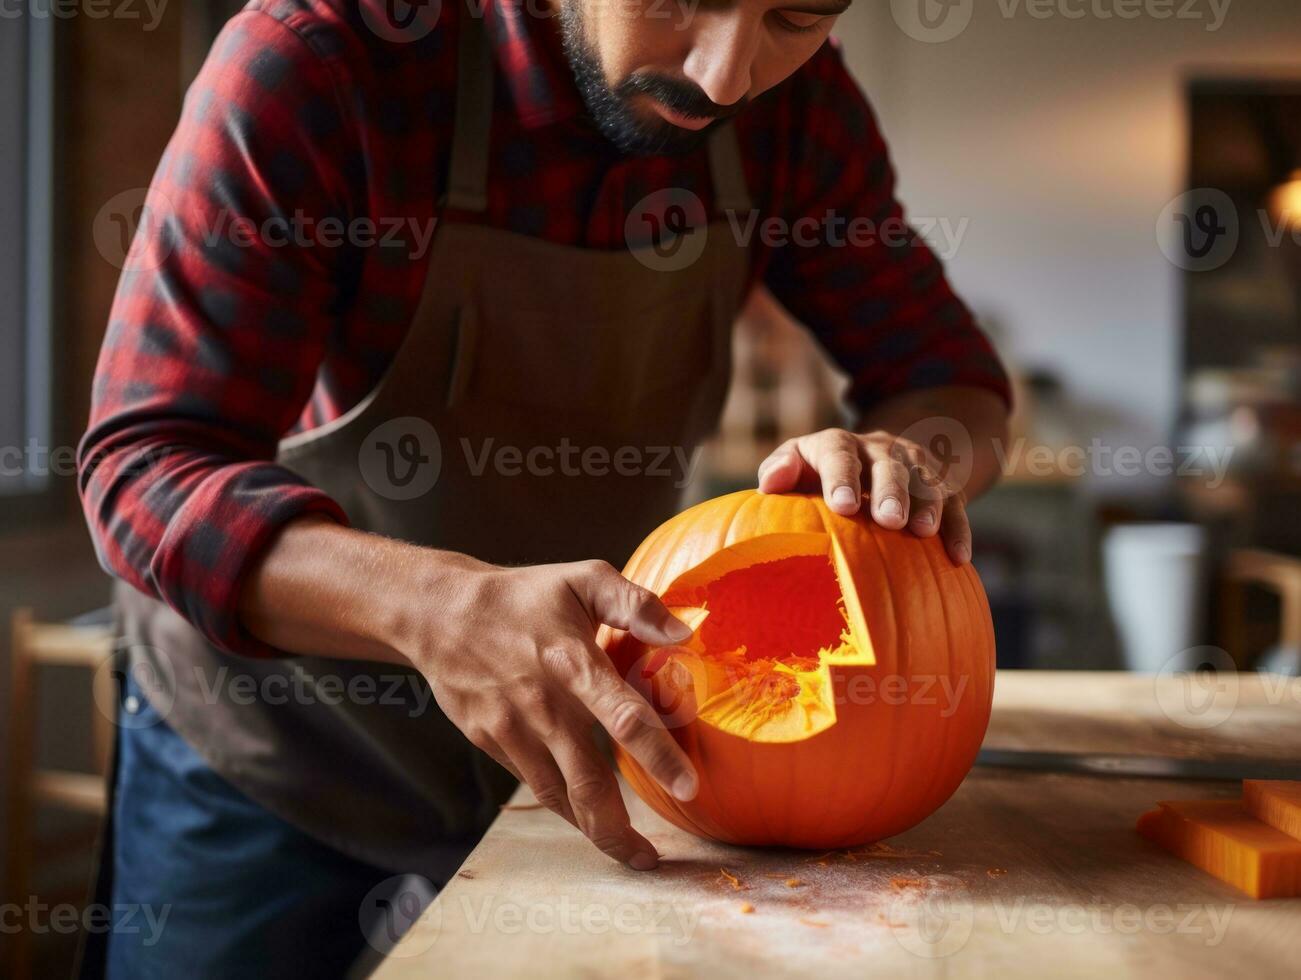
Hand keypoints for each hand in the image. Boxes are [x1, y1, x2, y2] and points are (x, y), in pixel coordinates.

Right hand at [398, 557, 698, 870]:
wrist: (440, 611)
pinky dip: (562, 804)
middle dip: (619, 830)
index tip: (688, 788)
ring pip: (558, 796)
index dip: (657, 755)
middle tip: (650, 858)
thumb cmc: (524, 594)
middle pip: (587, 782)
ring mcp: (512, 729)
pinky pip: (533, 783)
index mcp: (572, 663)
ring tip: (626, 849)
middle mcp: (543, 704)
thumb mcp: (583, 579)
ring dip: (593, 829)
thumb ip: (636, 604)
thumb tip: (686, 632)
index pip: (623, 717)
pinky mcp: (489, 742)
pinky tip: (584, 814)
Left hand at [756, 427, 971, 563]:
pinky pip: (956, 506)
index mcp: (839, 445)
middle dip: (890, 491)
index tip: (841, 505)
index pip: (839, 453)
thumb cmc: (818, 476)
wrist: (870, 461)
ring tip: (923, 532)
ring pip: (927, 481)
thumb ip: (780, 469)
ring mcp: (915, 466)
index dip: (842, 477)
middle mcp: (881, 449)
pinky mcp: (943, 487)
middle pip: (889, 465)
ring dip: (927, 505)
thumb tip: (770, 483)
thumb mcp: (796, 465)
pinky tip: (958, 557)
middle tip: (888, 520)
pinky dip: (958, 530)